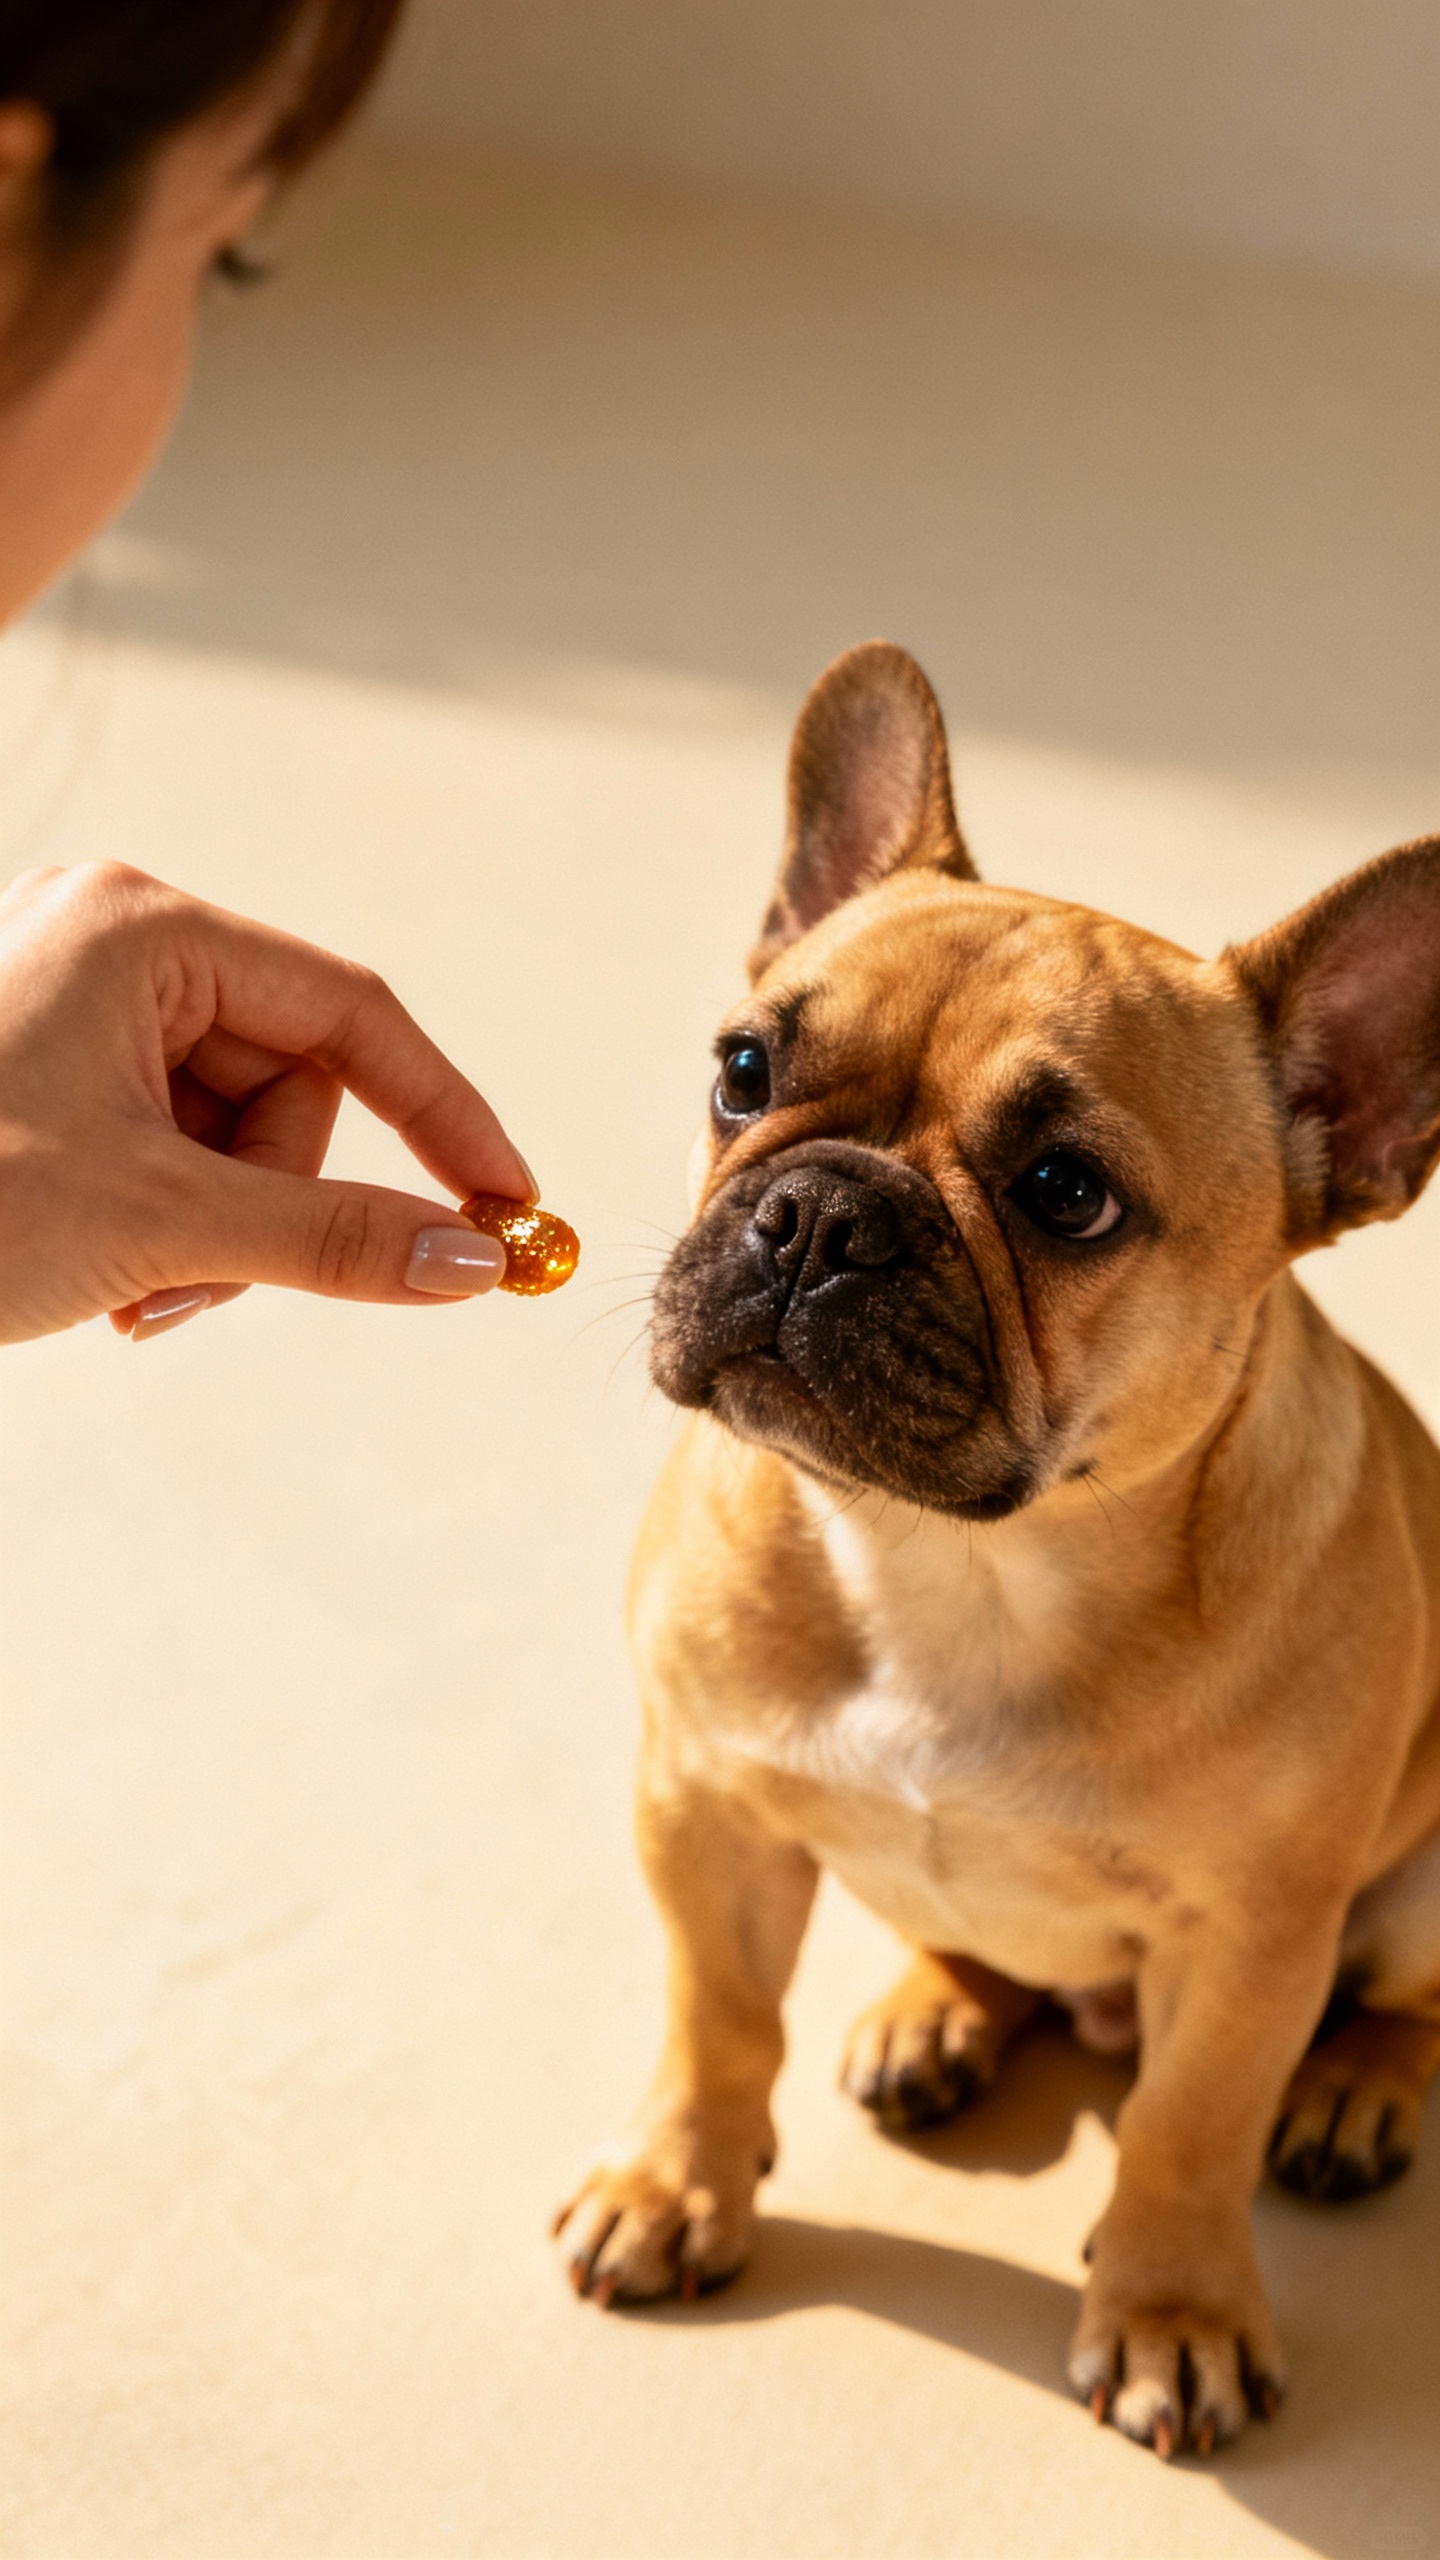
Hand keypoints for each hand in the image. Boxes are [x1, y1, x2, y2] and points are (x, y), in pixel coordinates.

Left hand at [0, 862, 534, 1345]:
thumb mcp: (156, 1224)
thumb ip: (331, 1238)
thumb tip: (471, 1262)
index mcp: (141, 928)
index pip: (350, 1012)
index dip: (442, 1113)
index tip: (507, 1205)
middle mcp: (115, 946)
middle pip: (290, 1084)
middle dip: (264, 1204)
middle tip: (194, 1283)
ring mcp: (81, 1010)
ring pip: (237, 1135)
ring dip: (213, 1236)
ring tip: (134, 1294)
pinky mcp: (58, 1076)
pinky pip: (178, 1153)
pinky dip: (169, 1232)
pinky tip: (106, 1285)